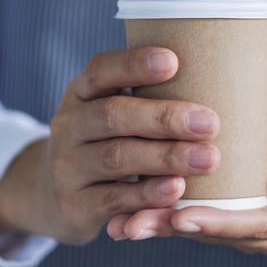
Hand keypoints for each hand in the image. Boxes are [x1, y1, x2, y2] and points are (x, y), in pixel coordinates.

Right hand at [0, 47, 220, 244]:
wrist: (54, 194)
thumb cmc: (103, 141)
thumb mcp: (109, 111)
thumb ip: (145, 96)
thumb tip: (212, 75)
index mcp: (81, 92)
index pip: (101, 70)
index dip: (134, 65)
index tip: (173, 61)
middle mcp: (69, 125)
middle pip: (113, 116)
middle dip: (164, 118)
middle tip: (210, 123)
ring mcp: (67, 166)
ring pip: (117, 157)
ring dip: (166, 157)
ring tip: (208, 158)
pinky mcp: (74, 205)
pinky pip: (114, 199)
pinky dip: (148, 194)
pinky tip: (177, 189)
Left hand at [107, 122, 266, 259]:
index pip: (255, 225)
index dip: (218, 222)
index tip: (182, 216)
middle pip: (221, 234)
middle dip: (176, 229)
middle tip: (133, 223)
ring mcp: (258, 231)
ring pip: (207, 232)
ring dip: (165, 227)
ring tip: (123, 223)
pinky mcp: (243, 218)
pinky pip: (207, 221)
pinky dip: (173, 217)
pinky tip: (139, 212)